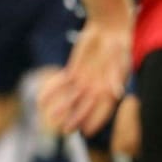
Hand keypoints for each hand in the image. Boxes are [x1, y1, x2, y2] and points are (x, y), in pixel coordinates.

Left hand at [41, 17, 131, 134]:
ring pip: (71, 98)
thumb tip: (117, 93)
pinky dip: (52, 91)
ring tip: (51, 118)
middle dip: (76, 119)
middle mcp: (97, 89)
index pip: (104, 110)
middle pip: (85, 108)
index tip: (87, 132)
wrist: (108, 29)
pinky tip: (41, 99)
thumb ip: (117, 75)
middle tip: (66, 131)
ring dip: (62, 108)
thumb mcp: (120, 59)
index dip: (96, 121)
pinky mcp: (73, 72)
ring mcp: (84, 82)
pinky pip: (61, 84)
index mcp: (112, 90)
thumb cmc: (119, 45)